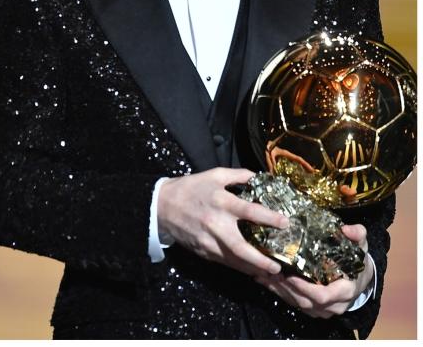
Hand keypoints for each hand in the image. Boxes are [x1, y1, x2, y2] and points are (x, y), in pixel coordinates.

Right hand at [157, 167, 288, 277]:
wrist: (161, 205)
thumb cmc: (190, 188)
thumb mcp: (214, 175)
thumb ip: (239, 175)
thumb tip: (261, 177)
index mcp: (221, 202)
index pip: (250, 212)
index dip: (270, 218)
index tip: (286, 223)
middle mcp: (216, 224)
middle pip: (242, 248)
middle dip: (262, 259)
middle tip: (278, 265)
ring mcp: (208, 241)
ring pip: (235, 260)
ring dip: (253, 268)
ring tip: (269, 272)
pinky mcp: (203, 251)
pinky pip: (225, 262)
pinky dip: (239, 267)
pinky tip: (251, 269)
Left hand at [255, 224, 372, 317]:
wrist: (360, 279)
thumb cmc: (358, 262)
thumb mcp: (361, 247)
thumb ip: (357, 236)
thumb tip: (348, 229)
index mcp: (345, 291)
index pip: (323, 295)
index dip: (304, 287)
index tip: (289, 275)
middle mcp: (334, 305)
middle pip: (305, 301)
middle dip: (285, 287)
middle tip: (269, 271)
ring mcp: (324, 310)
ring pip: (297, 304)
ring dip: (279, 290)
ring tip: (263, 274)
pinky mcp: (314, 310)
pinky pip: (295, 304)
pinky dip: (279, 293)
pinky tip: (266, 280)